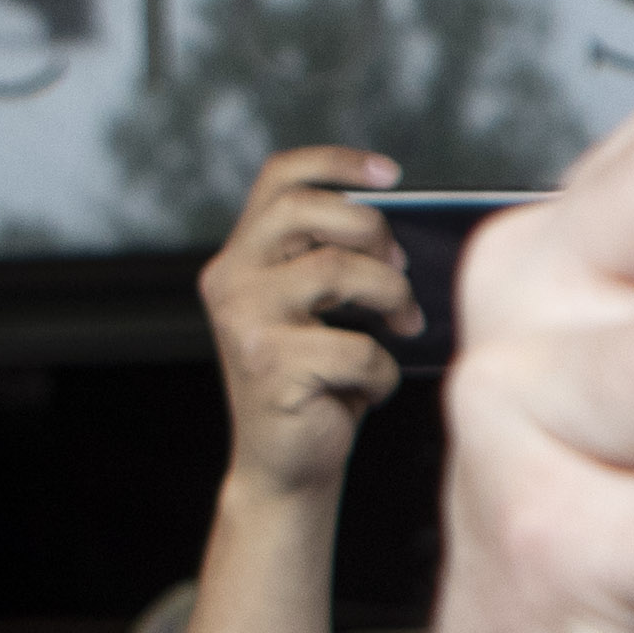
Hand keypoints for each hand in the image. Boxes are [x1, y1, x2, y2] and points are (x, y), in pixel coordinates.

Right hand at [202, 143, 422, 504]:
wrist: (285, 468)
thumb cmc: (318, 385)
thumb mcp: (321, 314)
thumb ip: (334, 264)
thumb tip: (396, 235)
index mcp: (241, 259)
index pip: (278, 181)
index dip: (334, 164)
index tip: (390, 174)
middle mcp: (231, 280)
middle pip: (308, 211)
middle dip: (372, 231)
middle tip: (401, 270)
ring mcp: (245, 321)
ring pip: (340, 271)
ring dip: (391, 298)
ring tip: (402, 328)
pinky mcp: (270, 365)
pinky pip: (357, 348)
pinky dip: (382, 371)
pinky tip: (369, 388)